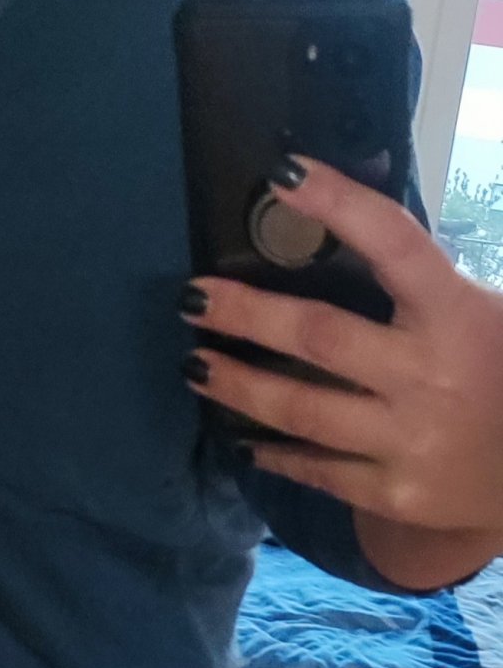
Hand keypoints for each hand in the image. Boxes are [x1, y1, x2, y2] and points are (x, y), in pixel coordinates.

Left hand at [179, 158, 502, 560]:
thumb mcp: (484, 315)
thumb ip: (424, 283)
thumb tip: (350, 221)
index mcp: (460, 317)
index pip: (396, 244)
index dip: (340, 203)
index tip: (285, 174)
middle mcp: (430, 376)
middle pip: (318, 335)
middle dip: (246, 314)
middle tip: (193, 298)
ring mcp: (409, 440)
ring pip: (301, 408)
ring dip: (238, 385)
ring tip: (196, 367)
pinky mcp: (395, 493)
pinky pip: (317, 469)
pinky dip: (274, 452)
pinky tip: (241, 439)